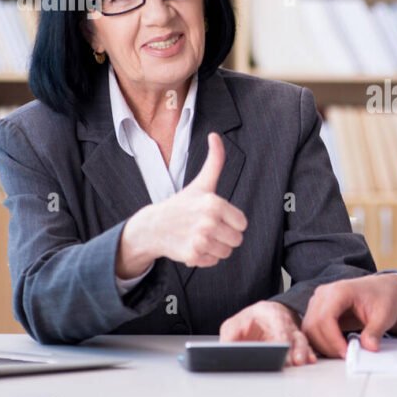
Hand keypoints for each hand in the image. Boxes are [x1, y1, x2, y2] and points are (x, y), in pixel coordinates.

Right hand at [118, 132, 246, 274]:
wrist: (153, 226)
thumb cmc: (181, 204)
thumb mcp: (201, 183)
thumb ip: (215, 160)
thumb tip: (215, 135)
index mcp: (214, 203)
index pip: (243, 223)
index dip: (231, 222)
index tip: (217, 217)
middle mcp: (209, 222)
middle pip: (237, 239)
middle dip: (225, 236)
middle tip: (207, 228)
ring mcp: (200, 240)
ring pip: (227, 252)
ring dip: (216, 247)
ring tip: (200, 236)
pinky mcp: (193, 255)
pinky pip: (214, 261)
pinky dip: (205, 257)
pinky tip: (192, 245)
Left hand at [219, 301, 315, 366]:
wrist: (261, 316)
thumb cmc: (248, 321)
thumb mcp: (233, 326)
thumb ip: (229, 338)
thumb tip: (224, 352)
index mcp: (269, 313)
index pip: (278, 324)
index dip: (281, 336)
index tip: (281, 347)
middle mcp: (284, 321)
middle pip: (292, 334)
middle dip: (295, 347)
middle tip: (294, 361)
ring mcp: (292, 332)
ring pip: (301, 340)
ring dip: (303, 352)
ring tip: (302, 362)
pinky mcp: (296, 344)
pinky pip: (305, 348)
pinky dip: (309, 354)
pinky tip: (310, 360)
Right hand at [301, 275, 396, 358]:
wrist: (381, 290)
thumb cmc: (382, 297)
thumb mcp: (384, 315)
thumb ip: (375, 332)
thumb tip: (369, 348)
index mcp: (339, 290)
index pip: (325, 317)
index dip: (333, 339)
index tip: (346, 352)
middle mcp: (324, 294)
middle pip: (313, 325)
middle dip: (327, 345)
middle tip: (345, 355)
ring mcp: (318, 302)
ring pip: (309, 329)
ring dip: (322, 345)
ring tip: (342, 352)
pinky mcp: (317, 311)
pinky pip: (311, 330)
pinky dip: (320, 342)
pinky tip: (335, 348)